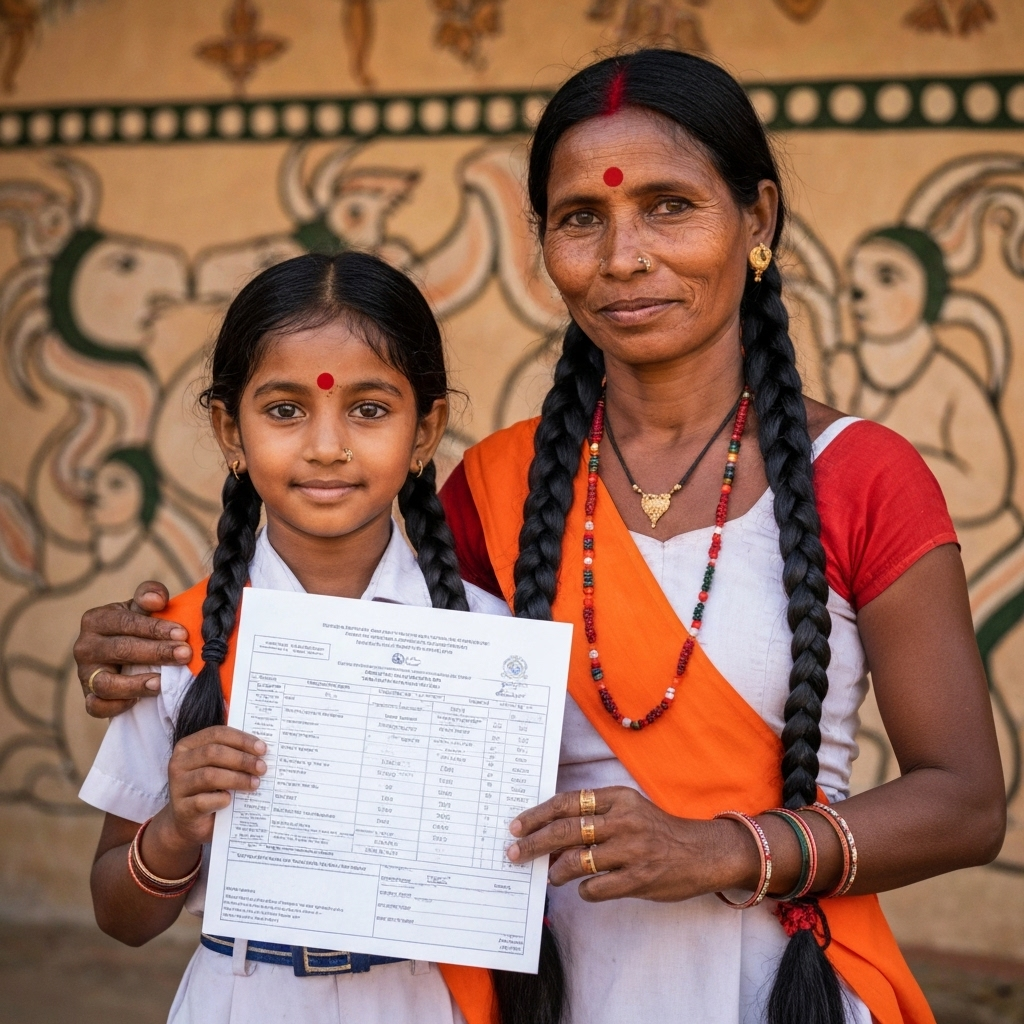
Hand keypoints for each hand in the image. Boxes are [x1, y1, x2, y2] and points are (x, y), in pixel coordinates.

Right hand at [74, 581, 191, 718]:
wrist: (125, 654)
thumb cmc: (137, 627)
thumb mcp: (143, 607)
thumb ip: (151, 595)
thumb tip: (156, 600)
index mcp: (96, 619)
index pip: (126, 623)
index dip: (155, 628)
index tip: (182, 633)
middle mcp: (85, 646)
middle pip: (120, 650)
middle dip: (156, 652)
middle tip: (184, 655)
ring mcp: (85, 673)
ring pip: (105, 683)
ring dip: (135, 684)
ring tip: (161, 683)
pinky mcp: (88, 696)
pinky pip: (96, 706)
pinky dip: (116, 706)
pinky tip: (139, 701)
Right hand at [164, 726, 266, 844]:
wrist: (190, 822)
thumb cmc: (209, 789)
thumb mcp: (219, 767)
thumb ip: (233, 754)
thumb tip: (263, 750)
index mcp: (187, 746)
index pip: (216, 734)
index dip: (241, 739)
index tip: (262, 748)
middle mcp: (178, 763)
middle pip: (213, 753)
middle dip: (242, 759)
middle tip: (262, 767)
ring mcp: (177, 786)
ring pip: (210, 776)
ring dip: (237, 779)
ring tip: (255, 783)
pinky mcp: (182, 809)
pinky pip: (204, 801)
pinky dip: (222, 800)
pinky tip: (231, 801)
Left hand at [505, 787, 754, 902]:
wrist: (704, 852)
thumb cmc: (659, 830)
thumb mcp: (630, 809)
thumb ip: (596, 815)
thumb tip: (551, 832)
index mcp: (618, 798)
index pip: (567, 802)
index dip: (537, 815)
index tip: (516, 826)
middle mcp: (623, 820)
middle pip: (565, 831)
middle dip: (533, 843)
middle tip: (513, 854)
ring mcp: (631, 850)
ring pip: (577, 861)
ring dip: (557, 871)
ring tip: (552, 876)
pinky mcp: (640, 879)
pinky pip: (596, 887)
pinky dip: (584, 890)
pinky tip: (585, 888)